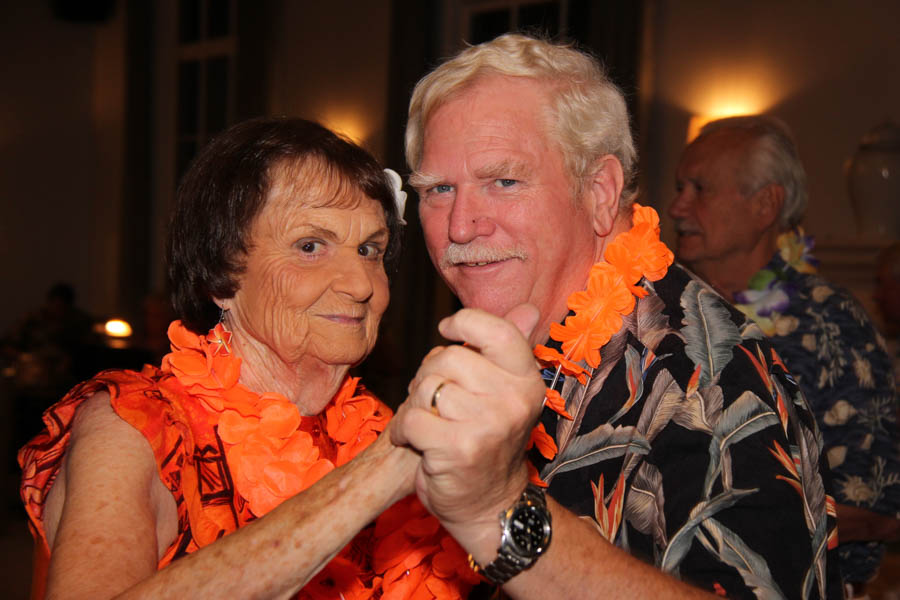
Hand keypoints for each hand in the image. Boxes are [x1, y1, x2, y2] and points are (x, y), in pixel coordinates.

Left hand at [390, 305, 545, 542]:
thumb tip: (529, 309)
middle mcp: (514, 400)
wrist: (489, 505)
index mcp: (528, 381)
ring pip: (425, 387)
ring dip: (414, 404)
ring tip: (427, 420)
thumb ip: (510, 350)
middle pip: (448, 357)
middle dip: (428, 374)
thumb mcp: (506, 394)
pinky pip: (411, 418)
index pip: (497, 330)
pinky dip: (404, 429)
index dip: (464, 322)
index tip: (446, 330)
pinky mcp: (457, 449)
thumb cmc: (489, 441)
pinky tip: (414, 440)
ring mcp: (487, 425)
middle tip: (434, 398)